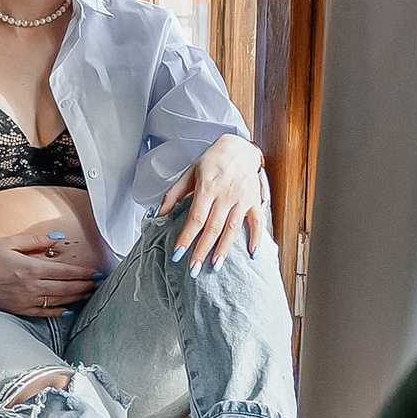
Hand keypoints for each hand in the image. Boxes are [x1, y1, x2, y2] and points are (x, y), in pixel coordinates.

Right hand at [0, 219, 104, 316]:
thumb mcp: (11, 242)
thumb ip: (36, 240)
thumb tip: (58, 239)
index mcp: (31, 268)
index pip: (65, 272)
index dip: (83, 273)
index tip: (96, 273)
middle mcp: (31, 286)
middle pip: (66, 288)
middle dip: (84, 286)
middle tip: (98, 284)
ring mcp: (26, 300)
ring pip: (58, 301)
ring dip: (76, 298)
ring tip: (88, 294)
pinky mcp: (19, 309)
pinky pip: (44, 312)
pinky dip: (58, 311)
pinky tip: (68, 309)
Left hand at [162, 135, 266, 272]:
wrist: (239, 147)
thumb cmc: (212, 161)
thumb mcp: (189, 172)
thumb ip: (174, 194)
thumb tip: (159, 214)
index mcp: (207, 187)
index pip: (195, 217)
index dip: (186, 237)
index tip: (178, 253)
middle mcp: (225, 194)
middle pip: (212, 227)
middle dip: (202, 250)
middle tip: (194, 269)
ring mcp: (242, 198)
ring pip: (232, 228)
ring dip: (224, 249)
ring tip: (216, 267)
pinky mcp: (254, 201)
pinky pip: (257, 222)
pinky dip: (256, 238)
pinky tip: (251, 254)